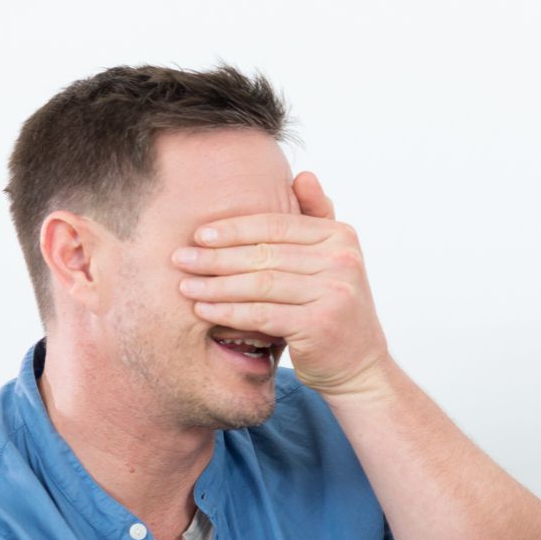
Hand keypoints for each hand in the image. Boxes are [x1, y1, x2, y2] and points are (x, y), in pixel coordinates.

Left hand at [174, 173, 390, 396]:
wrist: (360, 365)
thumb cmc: (334, 309)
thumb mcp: (334, 260)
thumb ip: (318, 219)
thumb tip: (304, 175)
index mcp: (341, 238)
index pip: (276, 226)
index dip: (234, 228)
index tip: (199, 235)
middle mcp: (343, 261)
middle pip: (264, 254)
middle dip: (216, 257)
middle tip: (180, 259)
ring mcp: (335, 293)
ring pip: (259, 284)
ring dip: (216, 285)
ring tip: (186, 286)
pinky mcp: (321, 325)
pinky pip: (262, 314)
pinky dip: (228, 312)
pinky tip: (204, 311)